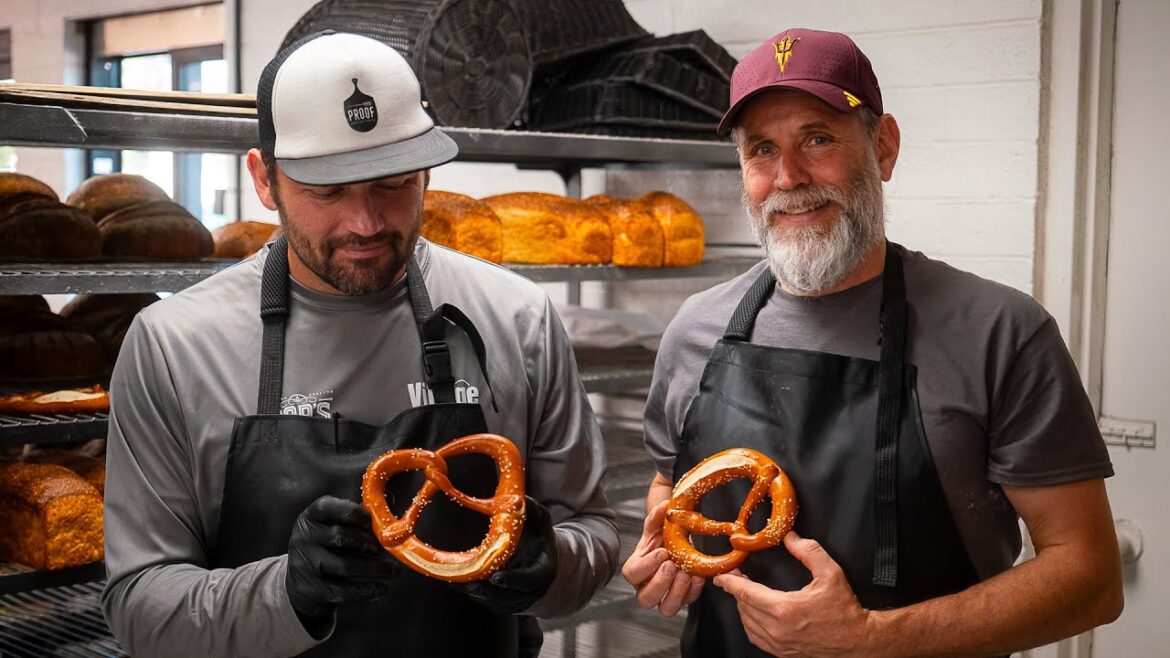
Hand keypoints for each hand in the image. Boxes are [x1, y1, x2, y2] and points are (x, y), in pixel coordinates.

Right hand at [286, 496, 399, 634]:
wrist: (301, 582)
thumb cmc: (328, 547)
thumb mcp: (333, 527)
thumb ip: (357, 517)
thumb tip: (390, 502)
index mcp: (310, 518)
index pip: (325, 507)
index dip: (351, 511)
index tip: (370, 519)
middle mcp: (302, 539)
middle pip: (339, 536)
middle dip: (367, 542)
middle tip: (385, 548)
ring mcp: (304, 565)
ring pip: (345, 566)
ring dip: (374, 568)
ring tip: (393, 570)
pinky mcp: (310, 590)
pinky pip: (344, 590)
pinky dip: (367, 589)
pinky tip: (381, 588)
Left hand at [459, 495, 557, 613]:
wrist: (541, 563)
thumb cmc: (539, 538)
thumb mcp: (541, 523)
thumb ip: (533, 511)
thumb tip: (519, 498)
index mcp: (542, 572)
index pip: (527, 580)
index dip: (512, 579)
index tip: (495, 577)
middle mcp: (529, 592)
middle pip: (504, 595)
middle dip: (484, 588)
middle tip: (464, 579)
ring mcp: (514, 601)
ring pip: (490, 600)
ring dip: (471, 590)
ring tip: (452, 579)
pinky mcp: (500, 605)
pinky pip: (482, 600)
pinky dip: (468, 591)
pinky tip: (452, 580)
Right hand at [621, 499, 703, 616]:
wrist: (676, 542)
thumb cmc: (662, 536)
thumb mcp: (657, 524)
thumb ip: (657, 515)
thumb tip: (664, 506)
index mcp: (637, 567)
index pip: (631, 574)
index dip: (646, 566)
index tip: (662, 552)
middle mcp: (648, 585)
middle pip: (645, 599)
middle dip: (660, 583)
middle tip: (672, 566)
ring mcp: (665, 594)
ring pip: (666, 609)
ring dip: (677, 593)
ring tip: (686, 574)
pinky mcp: (682, 597)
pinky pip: (688, 602)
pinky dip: (694, 590)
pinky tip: (699, 575)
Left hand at [713, 531, 872, 656]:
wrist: (857, 641)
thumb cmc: (844, 611)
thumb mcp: (830, 573)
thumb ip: (808, 551)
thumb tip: (790, 537)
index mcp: (784, 608)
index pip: (746, 593)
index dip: (730, 582)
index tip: (721, 575)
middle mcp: (777, 629)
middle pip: (743, 606)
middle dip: (736, 590)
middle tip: (735, 576)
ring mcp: (779, 643)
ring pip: (747, 622)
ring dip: (743, 606)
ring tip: (745, 592)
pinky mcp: (782, 652)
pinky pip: (756, 637)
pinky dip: (750, 623)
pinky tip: (754, 613)